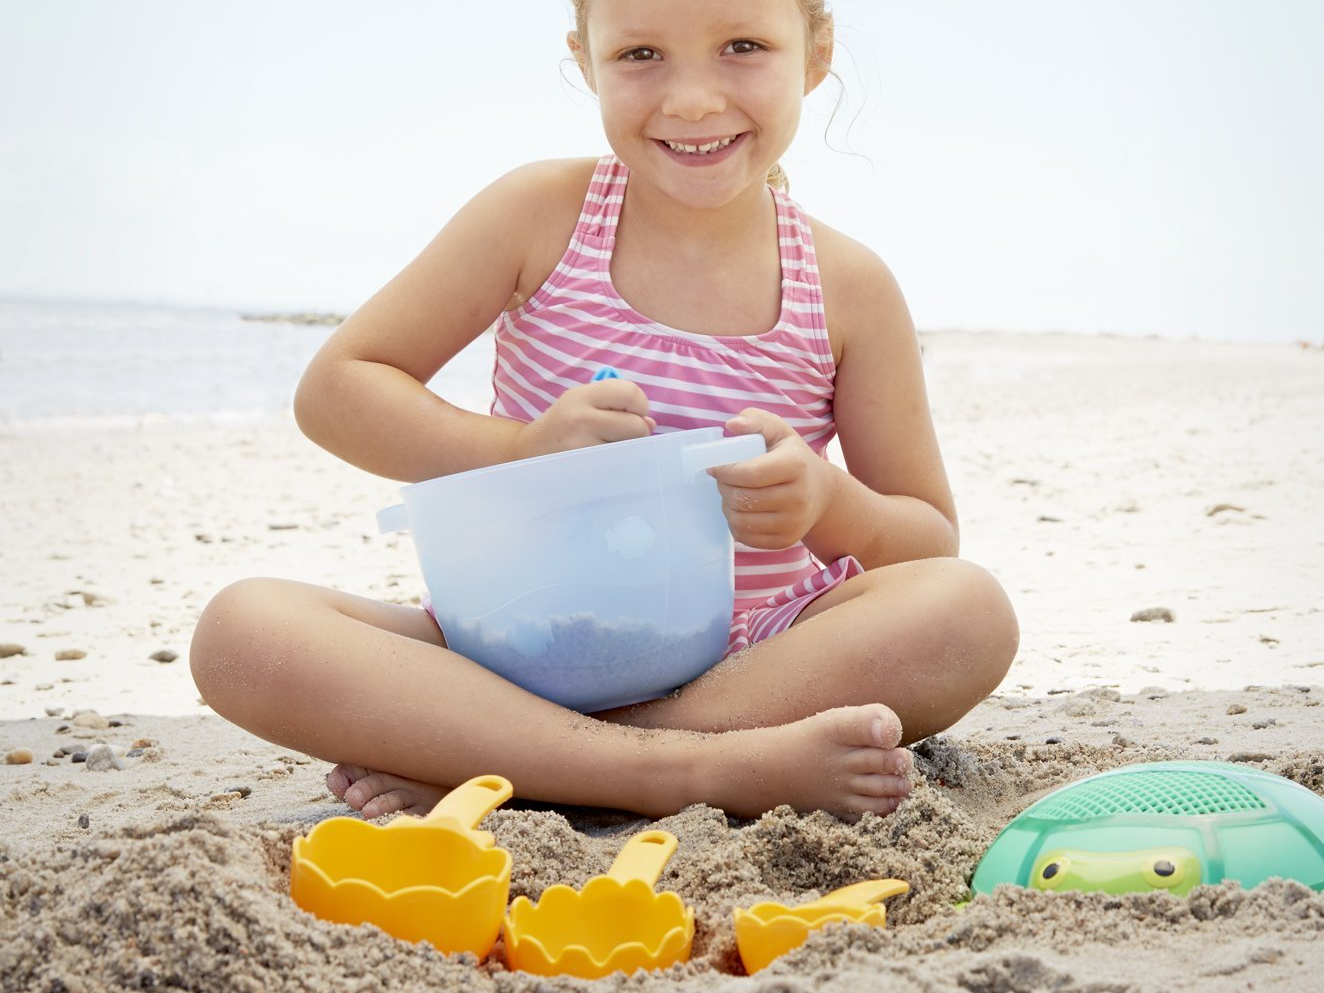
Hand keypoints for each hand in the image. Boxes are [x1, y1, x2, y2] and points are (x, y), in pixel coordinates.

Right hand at [516, 378, 654, 457]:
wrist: (528, 450)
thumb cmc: (564, 424)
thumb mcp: (582, 400)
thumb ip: (616, 404)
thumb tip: (651, 423)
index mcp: (583, 396)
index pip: (631, 393)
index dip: (640, 405)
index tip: (631, 412)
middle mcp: (581, 419)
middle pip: (637, 425)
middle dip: (637, 431)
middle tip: (620, 434)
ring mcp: (583, 448)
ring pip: (630, 449)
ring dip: (628, 450)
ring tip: (607, 447)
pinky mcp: (585, 471)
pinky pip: (619, 467)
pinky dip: (618, 465)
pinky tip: (602, 461)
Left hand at [709, 408, 835, 549]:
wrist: (822, 494)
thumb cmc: (794, 458)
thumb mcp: (780, 432)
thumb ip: (756, 421)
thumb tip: (731, 425)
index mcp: (795, 466)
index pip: (749, 473)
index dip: (724, 471)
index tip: (713, 467)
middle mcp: (798, 497)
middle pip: (742, 499)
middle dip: (723, 488)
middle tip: (723, 480)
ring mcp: (793, 523)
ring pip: (740, 521)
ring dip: (727, 507)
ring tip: (731, 495)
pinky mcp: (786, 540)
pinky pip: (746, 538)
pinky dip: (735, 524)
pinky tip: (740, 511)